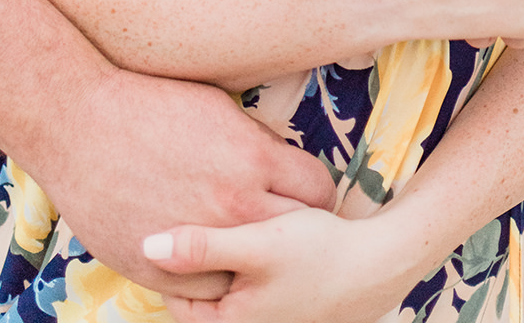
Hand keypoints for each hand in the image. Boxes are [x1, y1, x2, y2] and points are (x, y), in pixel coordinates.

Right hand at [36, 65, 335, 300]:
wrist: (78, 125)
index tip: (300, 192)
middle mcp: (235, 204)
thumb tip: (281, 165)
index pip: (318, 189)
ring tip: (240, 241)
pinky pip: (208, 292)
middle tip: (277, 221)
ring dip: (250, 259)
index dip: (312, 191)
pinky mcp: (164, 268)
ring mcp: (200, 241)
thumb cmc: (146, 104)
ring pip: (253, 271)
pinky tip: (203, 254)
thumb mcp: (216, 106)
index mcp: (253, 158)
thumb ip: (256, 142)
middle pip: (296, 232)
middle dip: (291, 226)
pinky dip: (210, 276)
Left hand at [143, 209, 412, 322]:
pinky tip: (249, 230)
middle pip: (197, 294)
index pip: (175, 298)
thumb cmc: (317, 253)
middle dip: (191, 259)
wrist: (377, 264)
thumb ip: (201, 247)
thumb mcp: (257, 243)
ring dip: (217, 257)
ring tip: (217, 217)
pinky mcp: (279, 305)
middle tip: (184, 211)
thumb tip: (145, 248)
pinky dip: (240, 262)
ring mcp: (263, 318)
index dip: (167, 258)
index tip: (164, 216)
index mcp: (228, 322)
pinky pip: (244, 285)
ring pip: (222, 287)